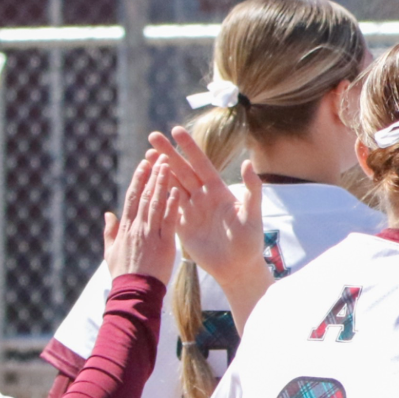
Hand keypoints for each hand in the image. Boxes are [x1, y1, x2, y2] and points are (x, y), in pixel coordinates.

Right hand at [102, 151, 178, 281]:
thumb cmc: (123, 274)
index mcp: (125, 228)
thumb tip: (108, 214)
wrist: (134, 292)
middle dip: (152, 174)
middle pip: (144, 195)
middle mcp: (136, 227)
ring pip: (156, 203)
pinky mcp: (164, 243)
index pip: (132, 197)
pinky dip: (172, 204)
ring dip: (162, 182)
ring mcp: (150, 234)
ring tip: (168, 164)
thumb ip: (110, 231)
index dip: (138, 179)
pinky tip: (176, 189)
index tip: (144, 164)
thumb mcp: (110, 251)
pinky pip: (168, 220)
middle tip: (159, 155)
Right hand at [147, 127, 266, 290]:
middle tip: (152, 137)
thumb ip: (251, 189)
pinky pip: (167, 208)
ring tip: (146, 156)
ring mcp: (192, 210)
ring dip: (160, 171)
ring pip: (172, 186)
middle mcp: (204, 197)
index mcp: (219, 191)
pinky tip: (146, 185)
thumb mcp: (252, 214)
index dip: (189, 148)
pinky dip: (158, 196)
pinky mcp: (183, 226)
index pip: (201, 164)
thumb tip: (248, 163)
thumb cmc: (250, 241)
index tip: (176, 130)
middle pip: (183, 171)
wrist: (238, 267)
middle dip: (168, 154)